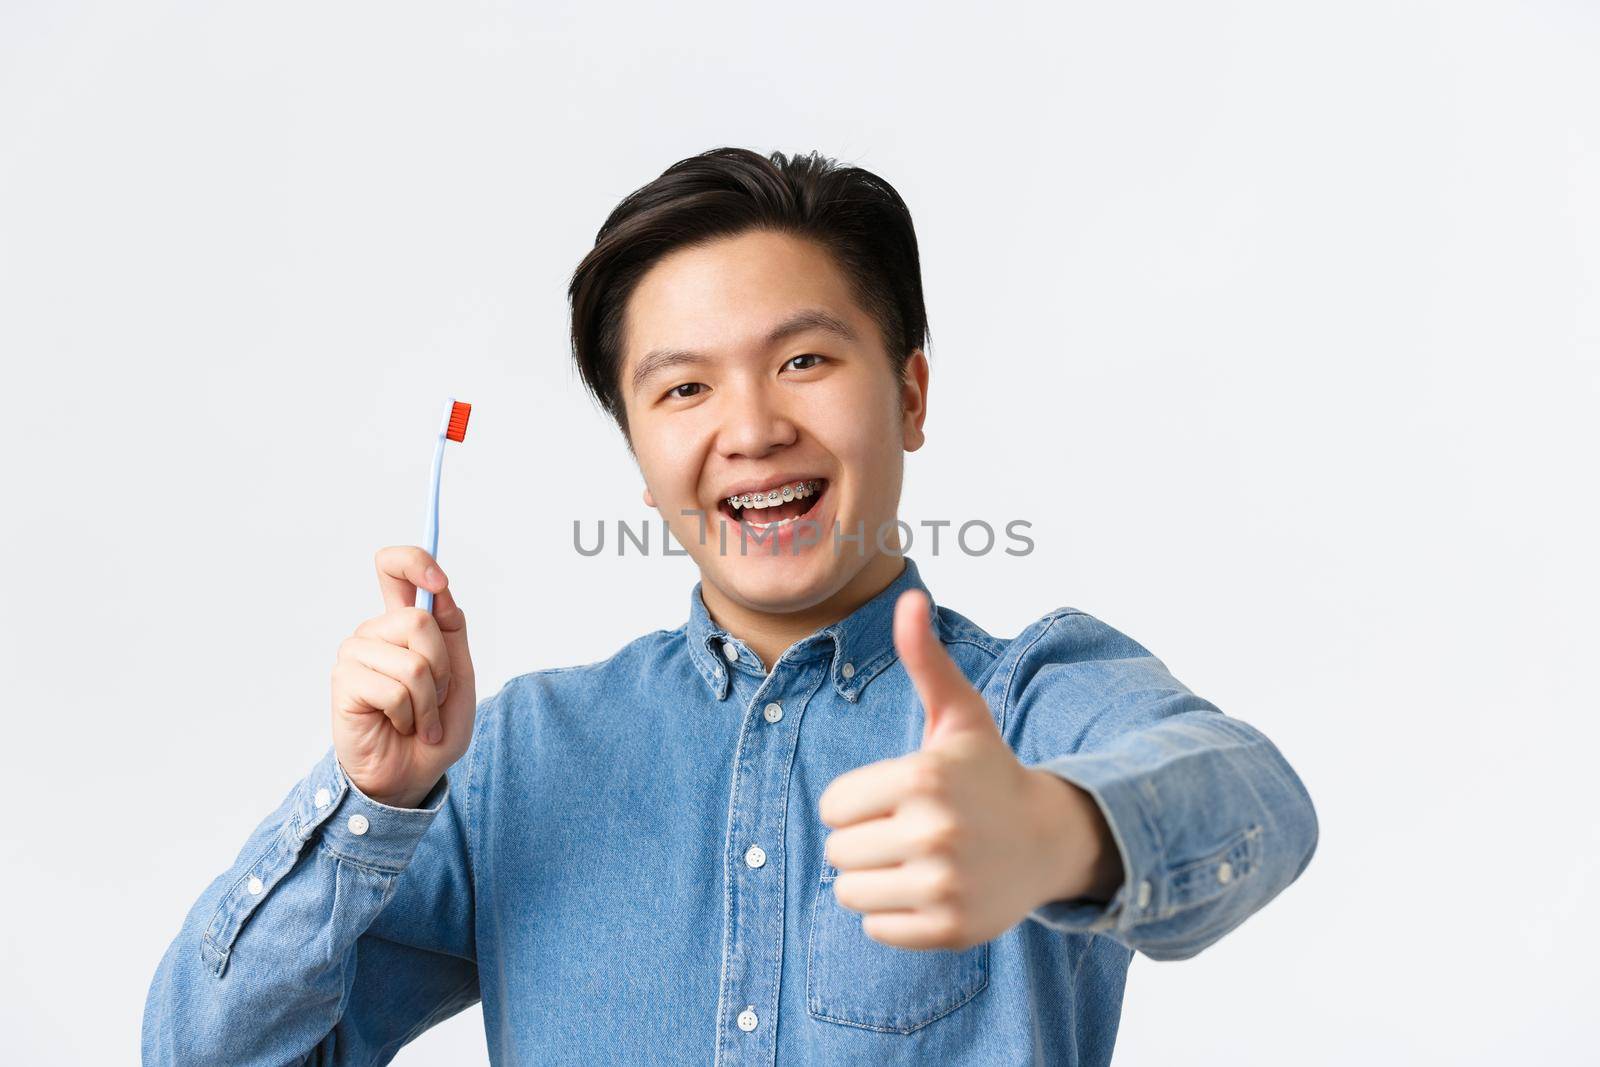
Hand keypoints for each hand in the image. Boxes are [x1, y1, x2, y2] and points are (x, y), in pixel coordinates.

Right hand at [329, 546, 477, 808]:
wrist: (412, 774)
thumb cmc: (433, 727)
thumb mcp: (458, 675)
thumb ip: (451, 631)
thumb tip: (440, 591)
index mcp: (403, 623)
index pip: (393, 568)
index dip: (415, 562)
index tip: (438, 583)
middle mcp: (375, 632)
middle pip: (419, 620)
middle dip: (443, 668)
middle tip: (437, 698)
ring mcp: (356, 654)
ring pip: (413, 662)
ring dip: (429, 701)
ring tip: (419, 719)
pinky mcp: (344, 682)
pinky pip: (395, 690)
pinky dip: (411, 716)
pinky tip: (399, 726)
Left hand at [817, 589, 1120, 949]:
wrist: (1049, 839)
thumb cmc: (988, 772)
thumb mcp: (959, 715)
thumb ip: (925, 660)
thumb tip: (910, 599)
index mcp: (923, 777)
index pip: (833, 805)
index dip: (857, 800)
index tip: (896, 795)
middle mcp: (934, 832)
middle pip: (837, 851)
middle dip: (863, 840)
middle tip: (908, 829)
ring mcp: (944, 885)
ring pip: (849, 893)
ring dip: (872, 879)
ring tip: (914, 860)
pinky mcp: (951, 929)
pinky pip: (876, 928)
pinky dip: (893, 915)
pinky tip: (930, 889)